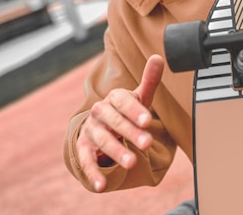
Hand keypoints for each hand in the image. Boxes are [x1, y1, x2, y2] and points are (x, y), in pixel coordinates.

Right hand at [76, 54, 163, 191]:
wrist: (99, 122)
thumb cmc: (125, 110)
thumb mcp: (138, 97)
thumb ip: (149, 80)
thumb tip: (158, 57)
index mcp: (114, 98)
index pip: (123, 102)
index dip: (134, 110)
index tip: (147, 120)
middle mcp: (100, 112)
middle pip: (115, 122)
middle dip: (130, 132)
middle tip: (147, 143)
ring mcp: (91, 130)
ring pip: (102, 141)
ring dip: (116, 152)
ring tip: (132, 163)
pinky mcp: (84, 147)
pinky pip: (86, 161)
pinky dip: (93, 174)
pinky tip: (102, 186)